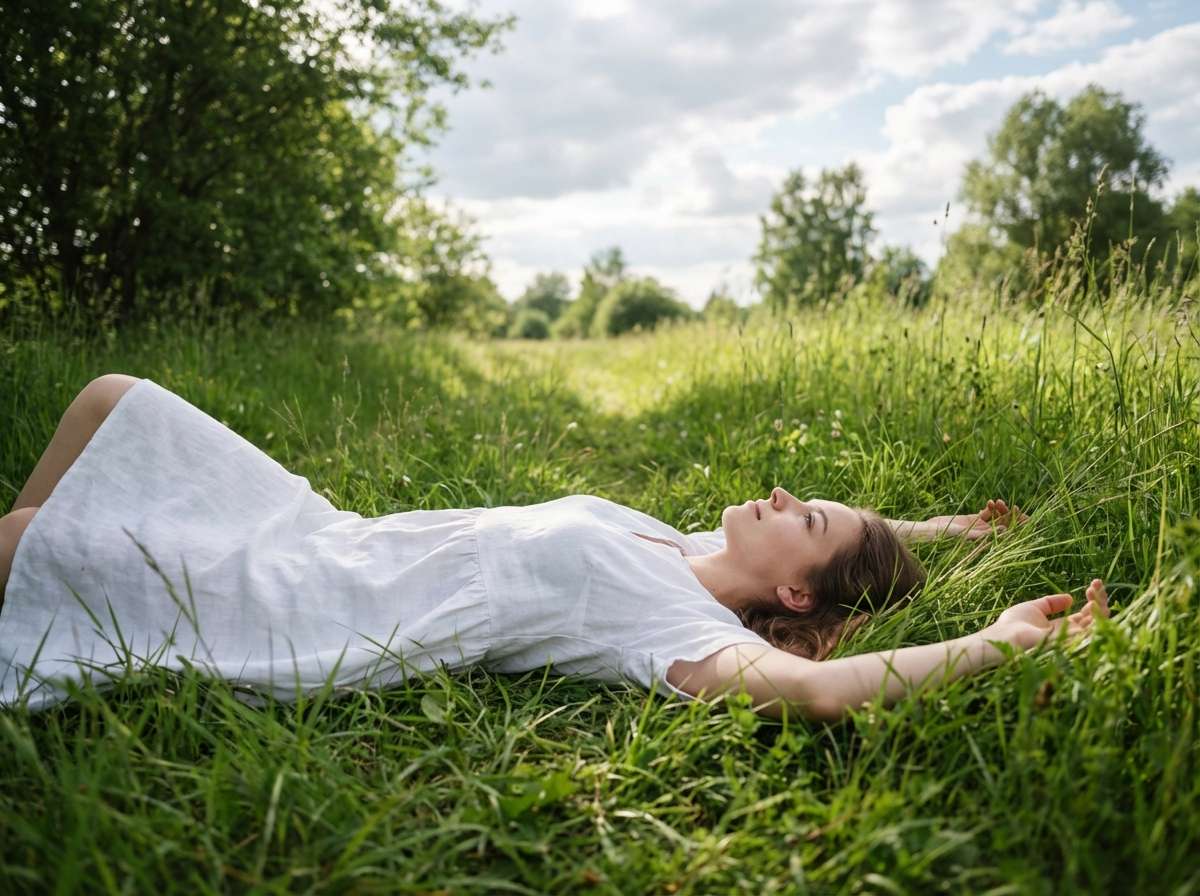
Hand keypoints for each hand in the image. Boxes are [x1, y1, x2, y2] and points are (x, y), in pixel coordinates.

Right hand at [926, 498, 1029, 540]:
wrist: (932, 531)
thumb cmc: (948, 536)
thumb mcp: (968, 534)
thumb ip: (986, 533)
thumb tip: (1006, 531)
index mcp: (985, 541)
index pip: (1004, 534)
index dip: (1014, 526)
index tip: (1020, 517)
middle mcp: (984, 535)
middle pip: (1001, 525)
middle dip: (1009, 517)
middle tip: (1017, 507)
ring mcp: (978, 527)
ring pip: (993, 518)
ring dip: (997, 510)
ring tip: (999, 501)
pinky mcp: (970, 520)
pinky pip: (984, 514)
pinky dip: (989, 508)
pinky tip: (991, 502)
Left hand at [980, 579, 1110, 651]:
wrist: (1005, 637)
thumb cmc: (1014, 624)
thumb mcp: (1034, 608)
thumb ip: (1051, 603)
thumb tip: (1070, 597)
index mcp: (1063, 628)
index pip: (1086, 614)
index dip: (1093, 599)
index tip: (1093, 583)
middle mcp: (1072, 635)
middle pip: (1096, 618)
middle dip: (1100, 599)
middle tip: (1096, 583)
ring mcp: (1074, 640)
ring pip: (1099, 625)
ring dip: (1101, 606)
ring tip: (1094, 590)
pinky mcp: (1073, 644)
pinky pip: (1095, 633)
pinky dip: (1098, 618)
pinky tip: (1094, 603)